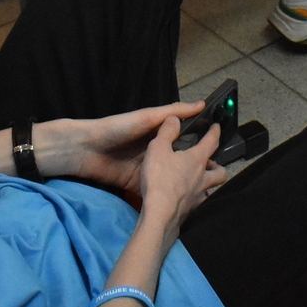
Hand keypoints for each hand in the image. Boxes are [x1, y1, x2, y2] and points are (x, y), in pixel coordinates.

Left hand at [38, 101, 210, 194]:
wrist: (85, 150)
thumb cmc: (117, 128)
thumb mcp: (146, 117)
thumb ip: (172, 113)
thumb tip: (200, 104)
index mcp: (157, 134)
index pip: (183, 138)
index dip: (199, 144)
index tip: (221, 150)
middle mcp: (154, 152)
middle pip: (177, 161)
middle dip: (193, 169)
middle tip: (216, 175)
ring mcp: (145, 170)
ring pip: (167, 177)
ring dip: (180, 184)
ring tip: (203, 190)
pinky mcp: (135, 185)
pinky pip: (152, 191)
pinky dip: (163, 195)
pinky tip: (181, 202)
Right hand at [137, 115, 226, 232]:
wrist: (160, 214)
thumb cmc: (160, 179)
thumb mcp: (157, 148)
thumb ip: (166, 132)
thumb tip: (175, 119)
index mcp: (196, 160)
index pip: (211, 142)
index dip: (215, 132)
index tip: (217, 127)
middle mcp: (202, 178)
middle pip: (220, 171)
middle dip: (217, 165)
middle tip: (209, 162)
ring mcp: (198, 196)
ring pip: (212, 188)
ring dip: (209, 183)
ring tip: (199, 180)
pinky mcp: (191, 210)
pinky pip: (200, 202)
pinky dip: (196, 198)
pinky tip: (188, 197)